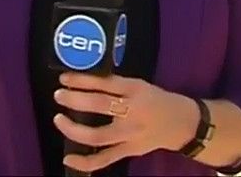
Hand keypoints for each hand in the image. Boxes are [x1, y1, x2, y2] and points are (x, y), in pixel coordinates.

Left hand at [52, 72, 198, 172]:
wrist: (182, 124)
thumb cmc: (156, 100)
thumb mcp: (138, 85)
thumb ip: (114, 85)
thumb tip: (82, 81)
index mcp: (135, 90)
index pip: (105, 83)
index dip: (82, 80)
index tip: (63, 78)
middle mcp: (132, 111)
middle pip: (100, 105)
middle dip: (75, 100)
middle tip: (58, 95)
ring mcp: (130, 134)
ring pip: (99, 135)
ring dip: (74, 129)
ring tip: (59, 120)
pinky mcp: (129, 151)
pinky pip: (105, 159)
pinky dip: (85, 161)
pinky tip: (68, 158)